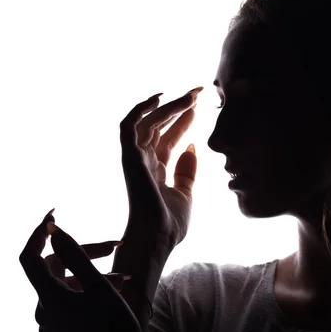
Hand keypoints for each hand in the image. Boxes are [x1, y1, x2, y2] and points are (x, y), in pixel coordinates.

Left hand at [19, 211, 151, 331]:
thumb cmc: (116, 328)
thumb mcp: (99, 286)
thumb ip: (75, 255)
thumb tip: (53, 230)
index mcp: (49, 299)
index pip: (30, 258)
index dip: (38, 233)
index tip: (53, 215)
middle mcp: (42, 314)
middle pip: (56, 272)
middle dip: (84, 256)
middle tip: (115, 247)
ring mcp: (48, 330)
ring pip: (65, 291)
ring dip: (90, 279)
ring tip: (123, 279)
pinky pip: (67, 309)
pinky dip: (85, 298)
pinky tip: (110, 299)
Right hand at [115, 87, 201, 271]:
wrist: (157, 239)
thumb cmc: (170, 224)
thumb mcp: (186, 193)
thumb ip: (187, 170)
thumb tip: (191, 145)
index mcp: (156, 170)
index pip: (169, 138)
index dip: (183, 121)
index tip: (200, 106)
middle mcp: (144, 162)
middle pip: (160, 126)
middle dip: (179, 108)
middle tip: (199, 92)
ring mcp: (135, 159)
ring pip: (149, 122)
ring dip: (169, 106)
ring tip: (190, 95)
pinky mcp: (129, 157)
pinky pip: (129, 126)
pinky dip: (140, 110)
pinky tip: (159, 98)